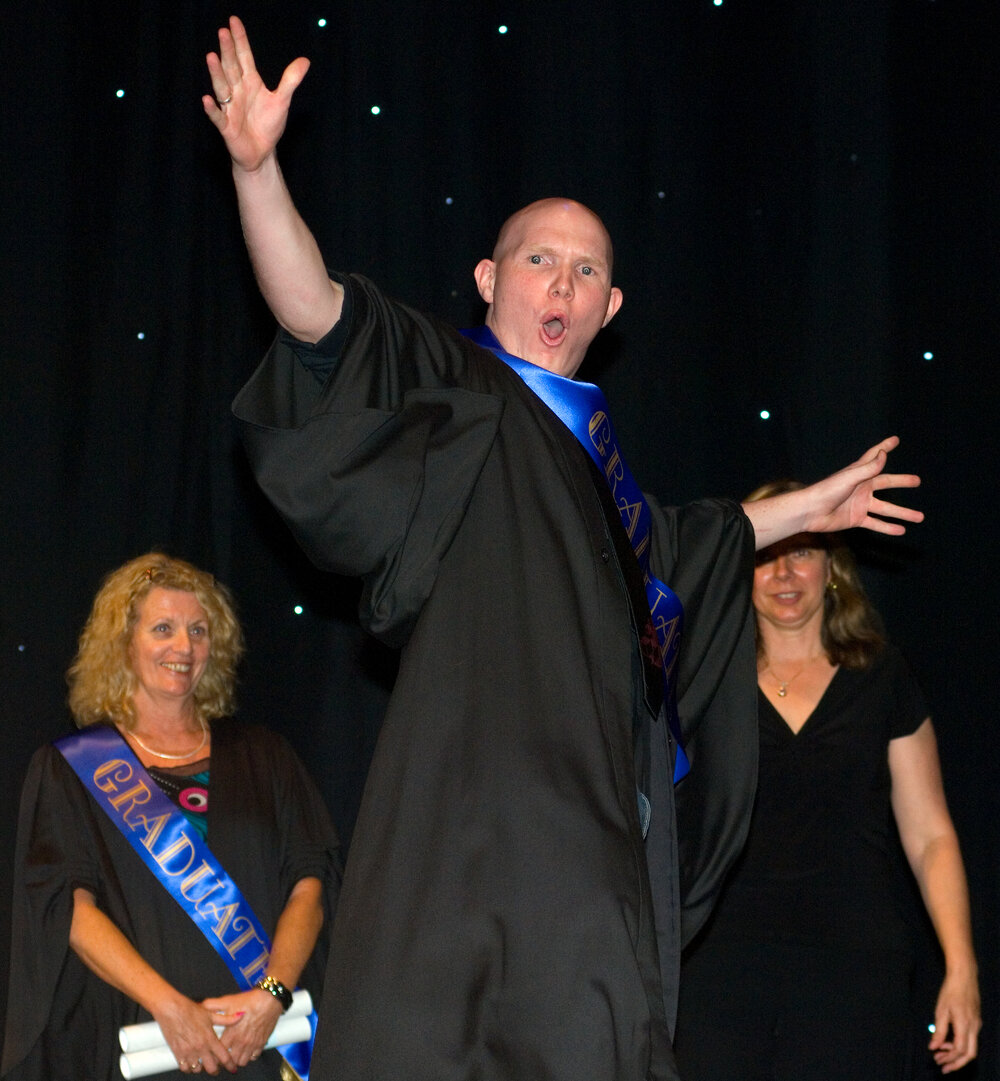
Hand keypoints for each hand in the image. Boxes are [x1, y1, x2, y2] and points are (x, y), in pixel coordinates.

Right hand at [152, 995, 238, 1074]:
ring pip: (197, 1070)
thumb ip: (226, 1019)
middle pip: (211, 1068)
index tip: (233, 1067)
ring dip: (201, 1068)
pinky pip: (184, 1068)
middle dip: (216, 1070)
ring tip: (203, 1064)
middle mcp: (200, 1047)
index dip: (230, 1064)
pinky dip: (189, 1068)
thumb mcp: (210, 1013)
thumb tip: (240, 1016)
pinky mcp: (177, 1053)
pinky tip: (191, 1063)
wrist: (171, 1009)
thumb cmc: (190, 1010)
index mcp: (210, 1038)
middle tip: (217, 1068)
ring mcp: (188, 1052)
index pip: (224, 1057)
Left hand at [201, 988, 283, 1068]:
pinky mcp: (262, 1043)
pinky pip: (254, 1057)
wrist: (270, 999)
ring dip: (238, 1059)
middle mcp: (241, 1042)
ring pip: (242, 1062)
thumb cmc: (250, 1000)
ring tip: (235, 1053)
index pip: (219, 1053)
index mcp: (231, 1034)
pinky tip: (247, 1049)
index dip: (214, 1054)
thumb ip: (213, 1005)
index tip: (213, 1052)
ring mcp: (252, 1044)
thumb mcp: (229, 1000)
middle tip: (224, 1054)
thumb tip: (201, 1006)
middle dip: (226, 1060)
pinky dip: (250, 1056)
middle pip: (230, 1061)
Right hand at [203, 16, 310, 172]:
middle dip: (227, 51)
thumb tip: (305, 61)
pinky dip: (212, 109)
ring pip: (222, 88)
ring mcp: (230, 108)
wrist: (261, 152)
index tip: (233, 21)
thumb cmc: (268, 125)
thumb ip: (290, 80)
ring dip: (216, 74)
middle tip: (223, 32)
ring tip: (212, 57)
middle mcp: (237, 91)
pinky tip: (207, 99)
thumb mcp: (282, 101)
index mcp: (250, 82)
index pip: (244, 57)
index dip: (240, 40)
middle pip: (231, 68)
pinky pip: (217, 117)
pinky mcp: (227, 127)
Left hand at [801, 436, 922, 535]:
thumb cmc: (827, 491)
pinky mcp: (856, 518)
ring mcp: (859, 504)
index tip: (895, 440)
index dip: (884, 447)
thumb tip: (883, 454)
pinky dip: (888, 527)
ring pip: (886, 508)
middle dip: (901, 481)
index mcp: (859, 474)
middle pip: (886, 483)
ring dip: (902, 513)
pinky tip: (901, 530)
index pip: (874, 457)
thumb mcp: (850, 478)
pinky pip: (875, 523)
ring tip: (920, 517)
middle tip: (917, 481)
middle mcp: (861, 488)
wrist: (810, 513)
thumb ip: (868, 468)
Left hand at [929, 969, 980, 1073]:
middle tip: (942, 1067)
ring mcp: (977, 1025)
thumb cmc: (950, 991)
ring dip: (956, 1054)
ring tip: (941, 1054)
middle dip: (956, 1063)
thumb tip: (933, 1047)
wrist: (964, 976)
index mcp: (965, 1025)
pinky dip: (960, 1045)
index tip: (938, 1061)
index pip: (960, 1050)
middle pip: (970, 1054)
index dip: (949, 1059)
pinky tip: (948, 1042)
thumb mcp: (941, 1010)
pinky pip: (970, 1039)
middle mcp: (974, 1028)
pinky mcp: (976, 1022)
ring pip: (971, 1048)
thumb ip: (939, 1031)